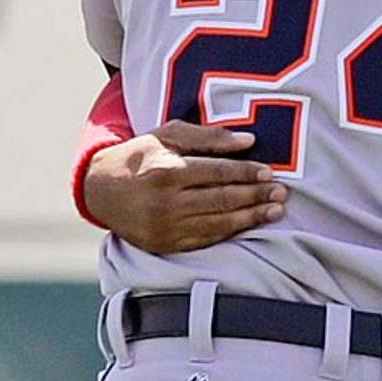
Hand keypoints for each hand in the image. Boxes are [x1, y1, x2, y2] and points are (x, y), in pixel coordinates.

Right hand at [82, 122, 287, 253]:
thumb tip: (247, 140)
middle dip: (255, 196)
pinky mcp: (166, 245)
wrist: (100, 191)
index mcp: (166, 172)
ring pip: (218, 223)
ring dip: (251, 217)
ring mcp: (166, 228)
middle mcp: (166, 203)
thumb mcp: (167, 135)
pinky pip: (206, 240)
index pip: (216, 173)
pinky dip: (231, 232)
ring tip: (275, 210)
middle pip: (221, 200)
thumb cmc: (140, 157)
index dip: (246, 173)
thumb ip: (207, 137)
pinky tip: (249, 224)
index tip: (268, 172)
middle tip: (282, 192)